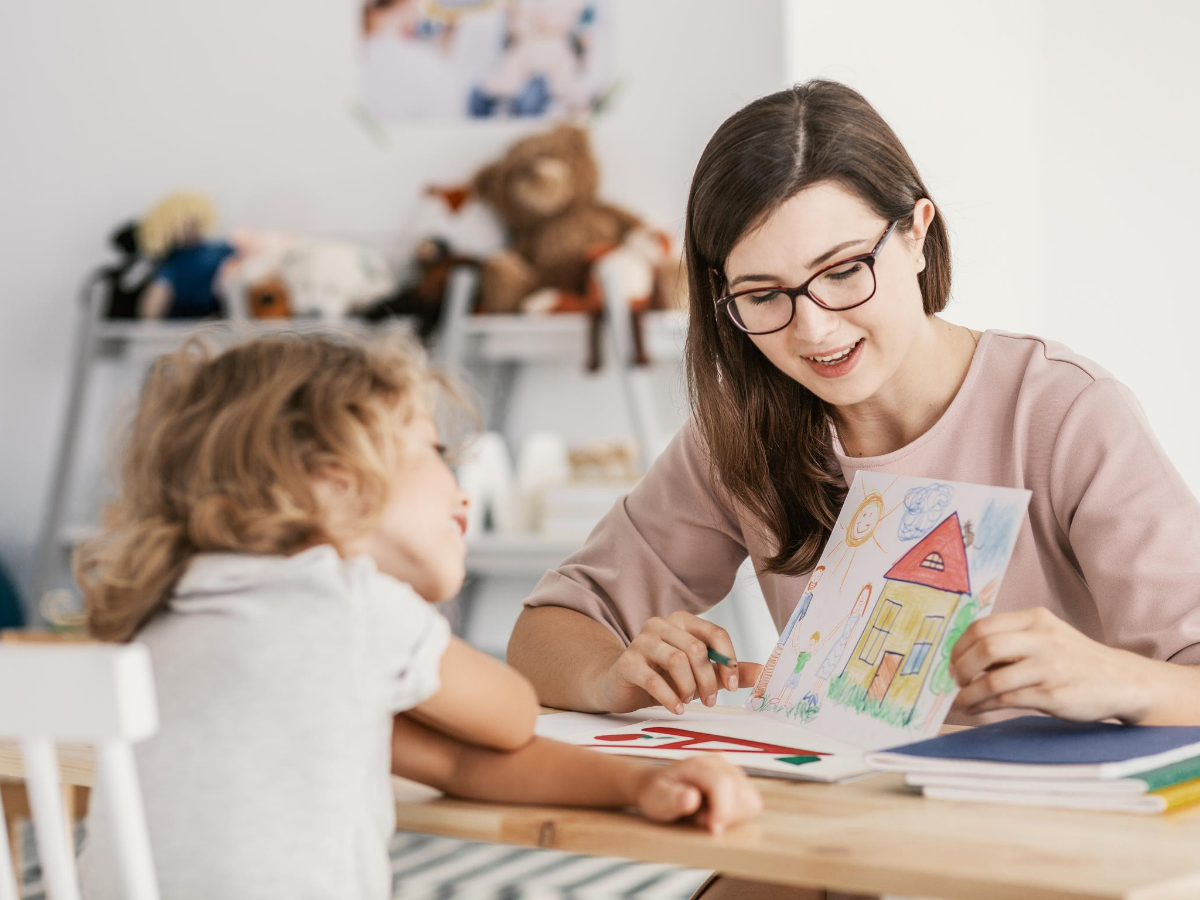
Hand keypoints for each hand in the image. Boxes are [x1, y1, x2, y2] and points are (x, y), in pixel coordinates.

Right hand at [596, 611, 762, 713]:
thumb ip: (728, 671)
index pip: (715, 633)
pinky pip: (653, 679)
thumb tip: (763, 672)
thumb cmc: (664, 677)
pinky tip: (676, 709)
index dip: (729, 660)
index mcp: (682, 621)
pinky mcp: (627, 662)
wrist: (621, 686)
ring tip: (689, 701)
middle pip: (696, 649)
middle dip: (709, 680)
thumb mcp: (700, 674)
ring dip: (689, 687)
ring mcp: (641, 641)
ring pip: (676, 660)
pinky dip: (669, 698)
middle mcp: (661, 625)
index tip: (733, 686)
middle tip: (710, 701)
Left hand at [635, 756, 762, 834]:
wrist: (660, 787)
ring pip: (751, 800)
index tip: (712, 829)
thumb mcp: (657, 798)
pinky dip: (739, 816)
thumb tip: (692, 797)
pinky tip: (719, 814)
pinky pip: (753, 804)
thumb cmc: (658, 794)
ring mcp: (732, 771)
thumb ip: (673, 798)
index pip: (722, 783)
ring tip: (708, 816)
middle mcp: (720, 762)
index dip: (722, 809)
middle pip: (740, 792)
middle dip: (725, 815)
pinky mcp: (740, 784)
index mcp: (699, 763)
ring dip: (733, 816)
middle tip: (700, 820)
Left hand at [950, 607, 1151, 721]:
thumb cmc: (1075, 660)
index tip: (951, 661)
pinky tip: (977, 709)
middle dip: (960, 667)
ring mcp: (1049, 667)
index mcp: (1035, 619)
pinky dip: (984, 705)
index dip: (960, 645)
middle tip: (954, 681)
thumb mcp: (1047, 637)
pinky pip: (1007, 700)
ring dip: (969, 693)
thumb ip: (1012, 641)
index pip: (983, 626)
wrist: (1123, 681)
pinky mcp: (1054, 694)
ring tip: (961, 701)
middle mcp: (1042, 639)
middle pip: (984, 648)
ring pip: (992, 679)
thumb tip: (963, 657)